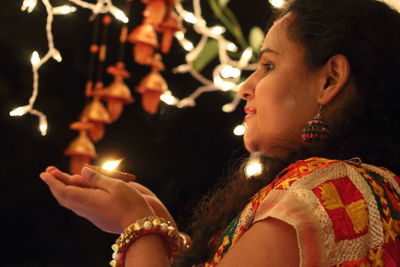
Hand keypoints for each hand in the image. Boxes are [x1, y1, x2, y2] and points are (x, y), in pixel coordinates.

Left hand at [40, 166, 155, 232]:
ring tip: (60, 181)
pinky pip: (80, 208)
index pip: (64, 190)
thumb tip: (82, 171)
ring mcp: (92, 216)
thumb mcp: (116, 185)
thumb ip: (97, 178)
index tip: (44, 173)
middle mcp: (87, 210)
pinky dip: (74, 197)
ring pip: (71, 204)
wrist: (140, 226)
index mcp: (89, 200)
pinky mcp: (98, 220)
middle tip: (48, 174)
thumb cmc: (131, 203)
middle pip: (64, 198)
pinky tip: (77, 194)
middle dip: (55, 185)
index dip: (53, 181)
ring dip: (63, 191)